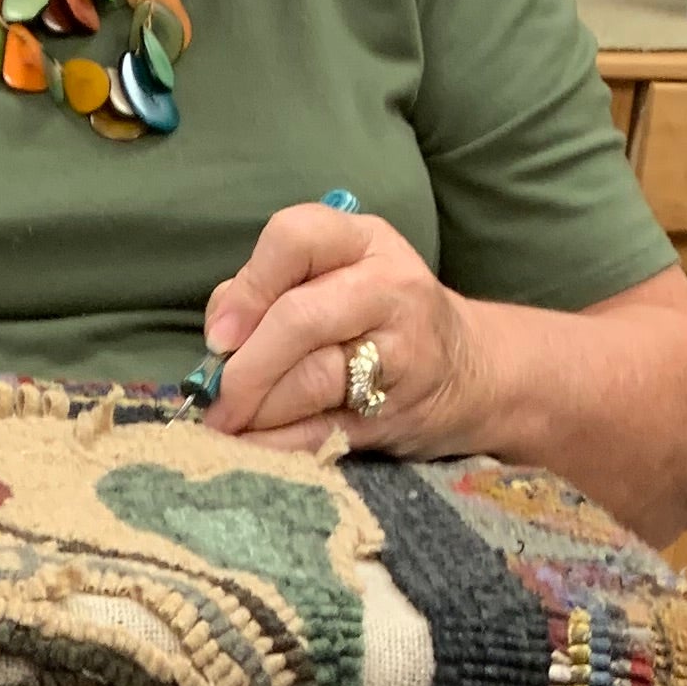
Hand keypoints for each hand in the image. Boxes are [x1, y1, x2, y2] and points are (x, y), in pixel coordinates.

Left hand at [201, 201, 482, 456]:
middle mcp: (389, 286)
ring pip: (312, 379)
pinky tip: (250, 447)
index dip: (247, 289)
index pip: (294, 238)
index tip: (219, 336)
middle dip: (245, 367)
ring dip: (257, 410)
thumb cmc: (377, 319)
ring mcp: (402, 350)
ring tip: (228, 424)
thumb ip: (269, 291)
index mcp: (363, 241)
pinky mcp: (397, 410)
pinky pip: (323, 431)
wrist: (471, 372)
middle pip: (299, 319)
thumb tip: (218, 342)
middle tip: (215, 398)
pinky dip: (276, 445)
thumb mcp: (334, 277)